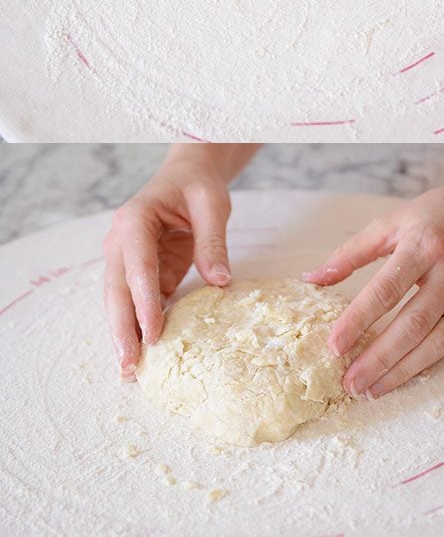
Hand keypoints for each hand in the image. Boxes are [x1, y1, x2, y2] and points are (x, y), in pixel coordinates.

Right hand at [103, 157, 231, 380]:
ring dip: (125, 334)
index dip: (143, 300)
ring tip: (130, 371)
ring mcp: (127, 259)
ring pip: (121, 301)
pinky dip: (139, 327)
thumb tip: (219, 281)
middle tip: (129, 365)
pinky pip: (137, 302)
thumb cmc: (197, 186)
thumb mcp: (211, 205)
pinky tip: (144, 353)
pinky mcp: (141, 273)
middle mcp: (121, 241)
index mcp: (135, 219)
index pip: (138, 264)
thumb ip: (212, 241)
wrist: (187, 177)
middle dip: (122, 328)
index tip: (152, 331)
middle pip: (118, 289)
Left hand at [303, 183, 443, 397]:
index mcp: (422, 246)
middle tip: (350, 382)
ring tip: (371, 389)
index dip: (359, 320)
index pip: (386, 290)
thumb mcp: (390, 222)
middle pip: (411, 325)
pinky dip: (424, 363)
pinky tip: (401, 376)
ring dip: (401, 371)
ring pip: (434, 342)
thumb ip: (350, 252)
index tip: (335, 346)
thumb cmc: (434, 214)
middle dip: (379, 358)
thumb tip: (312, 278)